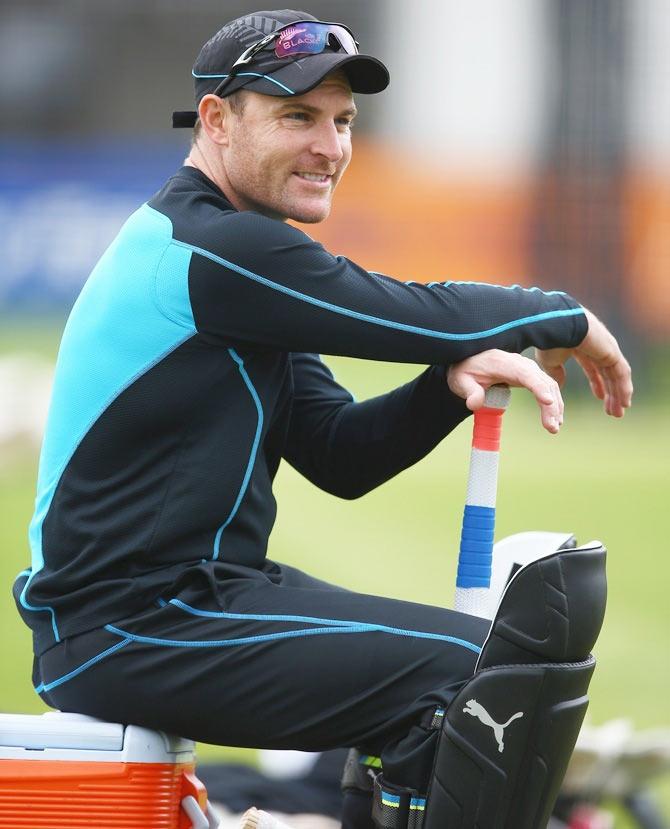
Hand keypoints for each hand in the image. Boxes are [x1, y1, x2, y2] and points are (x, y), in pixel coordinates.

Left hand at [447, 349, 563, 432]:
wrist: (469, 362)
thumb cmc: (466, 371)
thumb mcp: (460, 380)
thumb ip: (469, 391)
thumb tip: (475, 404)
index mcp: (505, 363)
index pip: (526, 374)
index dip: (539, 388)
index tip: (548, 402)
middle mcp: (521, 364)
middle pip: (543, 382)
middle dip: (551, 405)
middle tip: (552, 428)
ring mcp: (528, 370)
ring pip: (549, 386)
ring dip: (555, 407)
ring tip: (554, 428)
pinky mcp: (530, 377)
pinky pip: (546, 389)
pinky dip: (553, 403)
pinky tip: (556, 419)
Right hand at [535, 308, 632, 416]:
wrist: (556, 328)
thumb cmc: (549, 342)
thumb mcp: (549, 362)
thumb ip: (556, 374)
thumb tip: (559, 385)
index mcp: (580, 345)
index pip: (593, 367)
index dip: (596, 383)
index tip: (600, 398)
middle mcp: (596, 346)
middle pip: (607, 372)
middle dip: (611, 392)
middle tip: (612, 411)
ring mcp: (606, 347)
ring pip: (616, 375)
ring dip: (618, 394)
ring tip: (618, 413)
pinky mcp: (612, 351)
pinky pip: (621, 373)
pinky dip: (624, 388)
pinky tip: (624, 403)